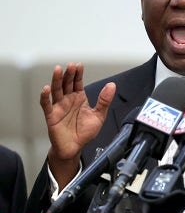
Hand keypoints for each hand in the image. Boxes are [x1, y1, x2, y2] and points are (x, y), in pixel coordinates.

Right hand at [40, 62, 115, 186]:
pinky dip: (45, 97)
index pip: (77, 83)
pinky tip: (46, 89)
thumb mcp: (99, 115)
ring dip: (57, 80)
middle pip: (66, 84)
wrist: (75, 148)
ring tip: (58, 70)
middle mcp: (68, 100)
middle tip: (70, 65)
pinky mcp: (51, 116)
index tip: (79, 65)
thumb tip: (112, 85)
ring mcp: (59, 107)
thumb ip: (104, 101)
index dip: (78, 74)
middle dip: (68, 74)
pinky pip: (47, 105)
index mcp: (79, 99)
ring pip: (56, 91)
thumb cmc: (84, 133)